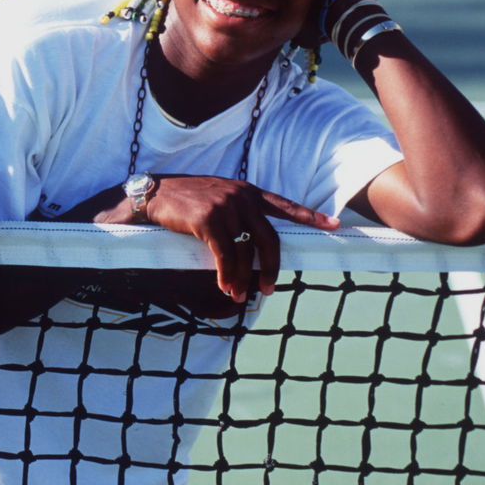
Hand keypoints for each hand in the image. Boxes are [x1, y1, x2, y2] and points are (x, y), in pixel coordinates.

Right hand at [80, 175, 338, 303]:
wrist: (151, 194)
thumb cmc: (181, 200)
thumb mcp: (215, 196)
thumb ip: (235, 211)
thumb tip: (250, 240)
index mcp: (245, 190)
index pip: (283, 204)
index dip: (308, 215)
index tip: (333, 225)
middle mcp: (239, 196)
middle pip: (268, 237)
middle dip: (272, 266)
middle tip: (270, 287)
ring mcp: (224, 207)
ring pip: (245, 251)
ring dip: (244, 277)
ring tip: (242, 294)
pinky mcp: (208, 220)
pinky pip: (225, 255)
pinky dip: (228, 274)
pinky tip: (227, 286)